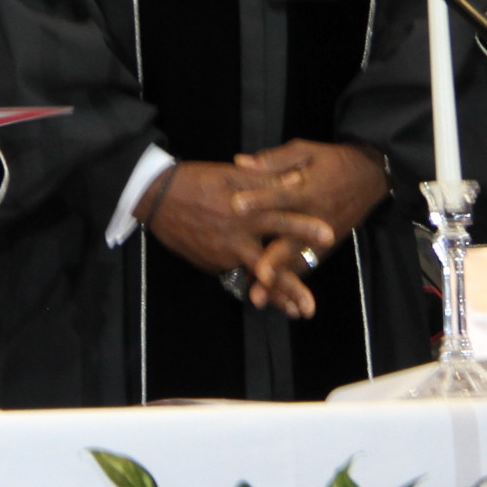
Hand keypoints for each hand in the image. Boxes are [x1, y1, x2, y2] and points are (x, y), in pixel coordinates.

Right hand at [140, 161, 342, 319]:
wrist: (156, 198)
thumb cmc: (198, 180)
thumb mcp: (233, 175)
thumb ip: (267, 179)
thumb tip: (299, 179)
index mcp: (244, 212)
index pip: (281, 219)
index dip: (305, 227)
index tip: (329, 236)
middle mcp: (235, 238)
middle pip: (268, 266)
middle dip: (290, 289)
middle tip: (309, 309)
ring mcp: (221, 255)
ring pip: (252, 276)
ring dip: (272, 294)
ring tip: (293, 311)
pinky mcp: (210, 264)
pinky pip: (234, 271)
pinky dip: (249, 279)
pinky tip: (263, 291)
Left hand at [229, 139, 389, 307]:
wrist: (370, 176)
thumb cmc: (333, 161)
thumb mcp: (305, 151)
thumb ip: (273, 160)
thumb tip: (239, 162)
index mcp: (309, 190)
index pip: (281, 195)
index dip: (259, 200)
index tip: (235, 205)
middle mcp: (317, 218)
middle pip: (291, 241)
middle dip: (273, 260)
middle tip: (256, 273)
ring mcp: (323, 237)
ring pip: (298, 262)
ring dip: (279, 281)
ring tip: (258, 296)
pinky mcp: (326, 248)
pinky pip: (305, 267)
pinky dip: (290, 284)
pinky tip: (271, 298)